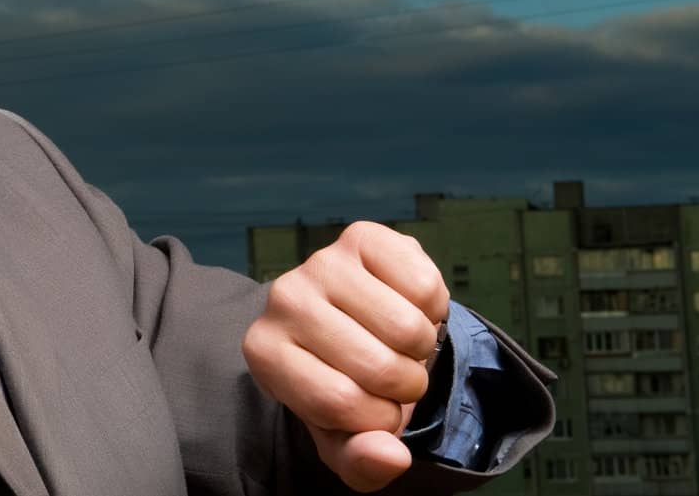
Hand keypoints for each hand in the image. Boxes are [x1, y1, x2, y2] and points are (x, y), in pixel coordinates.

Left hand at [242, 221, 449, 492]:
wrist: (359, 328)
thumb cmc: (345, 388)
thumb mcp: (346, 440)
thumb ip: (362, 462)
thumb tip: (391, 455)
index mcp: (265, 353)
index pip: (339, 402)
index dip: (375, 418)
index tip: (371, 409)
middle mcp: (282, 299)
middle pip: (378, 366)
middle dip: (405, 385)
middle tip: (391, 373)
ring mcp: (321, 262)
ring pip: (408, 328)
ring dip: (421, 348)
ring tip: (398, 343)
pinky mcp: (362, 237)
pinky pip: (425, 286)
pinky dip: (433, 309)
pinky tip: (407, 307)